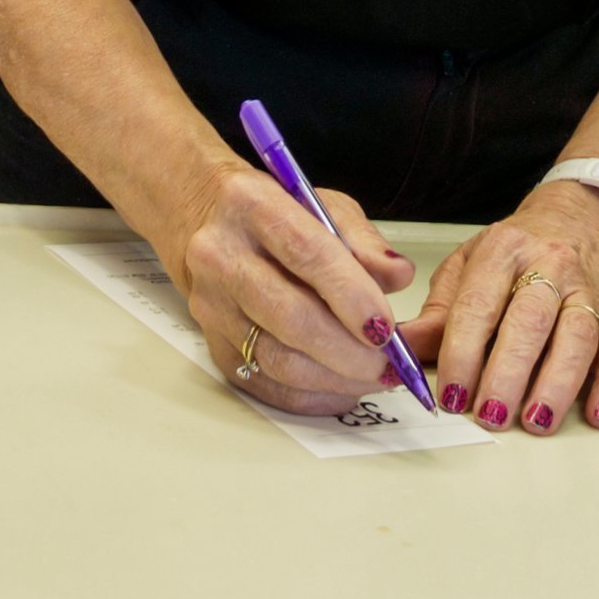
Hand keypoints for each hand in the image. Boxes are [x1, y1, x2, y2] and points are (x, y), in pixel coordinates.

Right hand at [146, 160, 414, 418]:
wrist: (201, 218)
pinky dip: (309, 396)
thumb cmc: (272, 212)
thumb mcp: (322, 203)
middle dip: (348, 351)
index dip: (351, 296)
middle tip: (390, 366)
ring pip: (276, 359)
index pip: (306, 254)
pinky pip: (262, 383)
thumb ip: (363, 241)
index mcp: (252, 205)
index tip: (386, 328)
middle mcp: (221, 254)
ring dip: (334, 379)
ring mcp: (211, 303)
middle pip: (289, 316)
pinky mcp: (211, 341)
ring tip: (374, 379)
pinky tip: (341, 388)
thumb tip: (398, 277)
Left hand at [401, 181, 598, 436]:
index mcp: (505, 250)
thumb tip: (401, 349)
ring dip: (557, 384)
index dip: (463, 352)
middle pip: (531, 320)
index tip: (452, 393)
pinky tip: (597, 415)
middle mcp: (550, 266)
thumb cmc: (518, 251)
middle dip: (509, 373)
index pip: (480, 303)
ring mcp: (586, 292)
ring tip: (535, 420)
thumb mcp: (469, 265)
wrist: (580, 218)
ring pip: (577, 337)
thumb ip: (439, 313)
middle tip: (490, 414)